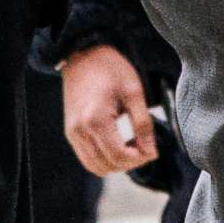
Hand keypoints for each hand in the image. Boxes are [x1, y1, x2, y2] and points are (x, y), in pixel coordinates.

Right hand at [60, 44, 157, 176]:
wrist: (84, 56)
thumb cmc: (111, 69)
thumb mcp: (134, 92)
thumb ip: (143, 124)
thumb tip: (151, 152)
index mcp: (96, 120)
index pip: (119, 156)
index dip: (139, 158)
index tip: (152, 150)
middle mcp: (80, 131)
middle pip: (107, 165)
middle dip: (129, 163)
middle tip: (145, 148)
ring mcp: (72, 133)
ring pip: (95, 167)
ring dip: (116, 164)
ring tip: (132, 147)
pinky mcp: (70, 133)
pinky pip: (86, 158)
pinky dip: (103, 159)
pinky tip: (118, 145)